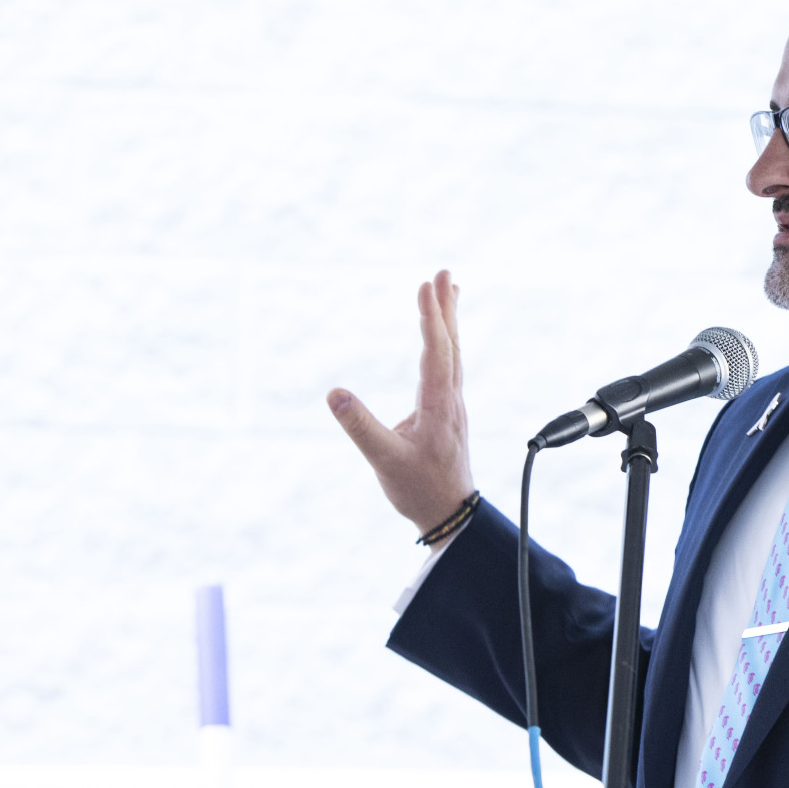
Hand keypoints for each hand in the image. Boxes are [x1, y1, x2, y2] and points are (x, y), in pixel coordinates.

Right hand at [328, 271, 475, 546]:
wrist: (451, 514)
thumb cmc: (419, 489)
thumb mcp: (384, 460)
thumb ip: (360, 427)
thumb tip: (334, 394)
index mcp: (438, 406)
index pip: (436, 352)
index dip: (431, 318)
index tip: (426, 286)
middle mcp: (450, 400)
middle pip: (451, 345)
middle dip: (445, 307)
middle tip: (443, 273)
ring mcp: (451, 405)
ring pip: (454, 354)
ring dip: (449, 321)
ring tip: (448, 291)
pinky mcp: (447, 412)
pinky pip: (450, 366)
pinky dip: (447, 343)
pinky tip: (442, 339)